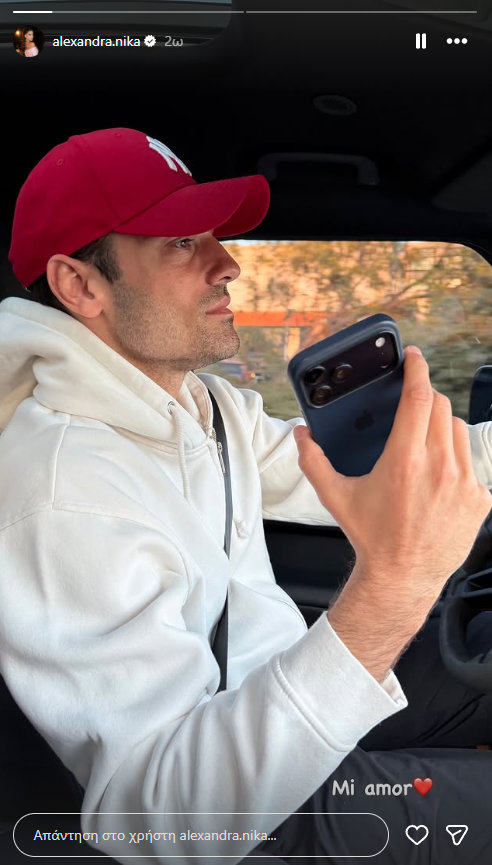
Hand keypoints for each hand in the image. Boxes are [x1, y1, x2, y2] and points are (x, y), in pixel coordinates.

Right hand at [294, 346, 491, 676]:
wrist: (403, 577)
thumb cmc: (370, 536)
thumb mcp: (336, 497)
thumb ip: (313, 461)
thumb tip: (300, 434)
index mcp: (405, 460)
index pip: (418, 397)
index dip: (417, 369)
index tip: (414, 357)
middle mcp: (440, 467)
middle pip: (440, 407)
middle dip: (424, 400)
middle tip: (410, 408)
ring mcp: (464, 483)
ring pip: (458, 430)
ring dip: (441, 428)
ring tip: (423, 445)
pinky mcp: (479, 499)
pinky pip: (470, 462)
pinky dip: (455, 460)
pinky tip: (436, 478)